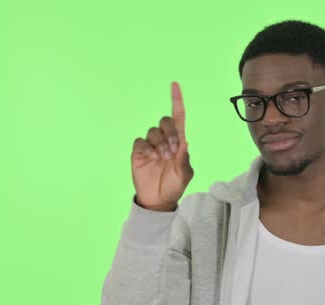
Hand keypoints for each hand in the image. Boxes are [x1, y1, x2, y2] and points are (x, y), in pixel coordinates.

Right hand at [131, 82, 193, 210]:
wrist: (158, 199)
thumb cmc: (174, 185)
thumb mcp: (185, 174)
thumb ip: (185, 160)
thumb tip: (186, 143)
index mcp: (179, 142)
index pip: (178, 117)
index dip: (176, 101)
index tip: (175, 85)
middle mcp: (165, 140)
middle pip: (165, 121)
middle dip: (171, 134)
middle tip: (174, 152)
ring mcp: (151, 145)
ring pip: (153, 131)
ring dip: (160, 143)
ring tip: (163, 158)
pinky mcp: (139, 152)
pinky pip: (140, 141)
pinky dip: (147, 147)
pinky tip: (152, 157)